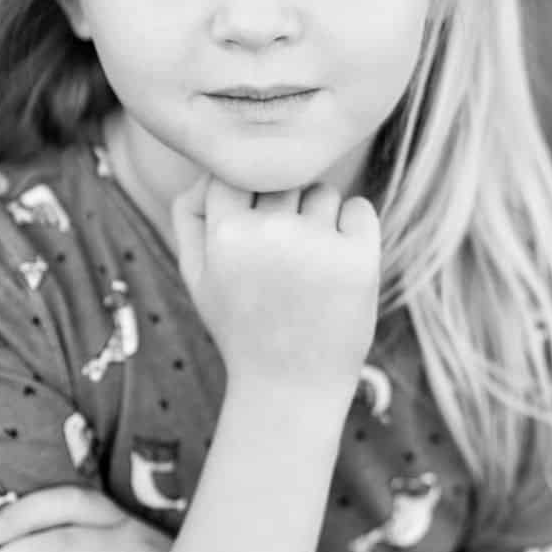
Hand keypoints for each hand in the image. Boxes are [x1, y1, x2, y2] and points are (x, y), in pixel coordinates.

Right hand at [171, 175, 380, 397]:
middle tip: (284, 252)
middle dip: (284, 205)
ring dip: (320, 217)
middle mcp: (271, 234)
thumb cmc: (242, 326)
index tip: (253, 225)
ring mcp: (318, 245)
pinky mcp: (359, 259)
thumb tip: (214, 165)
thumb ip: (192, 216)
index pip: (236, 172)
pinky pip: (360, 208)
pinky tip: (338, 263)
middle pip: (283, 178)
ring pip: (323, 191)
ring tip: (309, 264)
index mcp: (227, 236)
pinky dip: (354, 227)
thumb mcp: (198, 276)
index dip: (247, 193)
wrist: (291, 386)